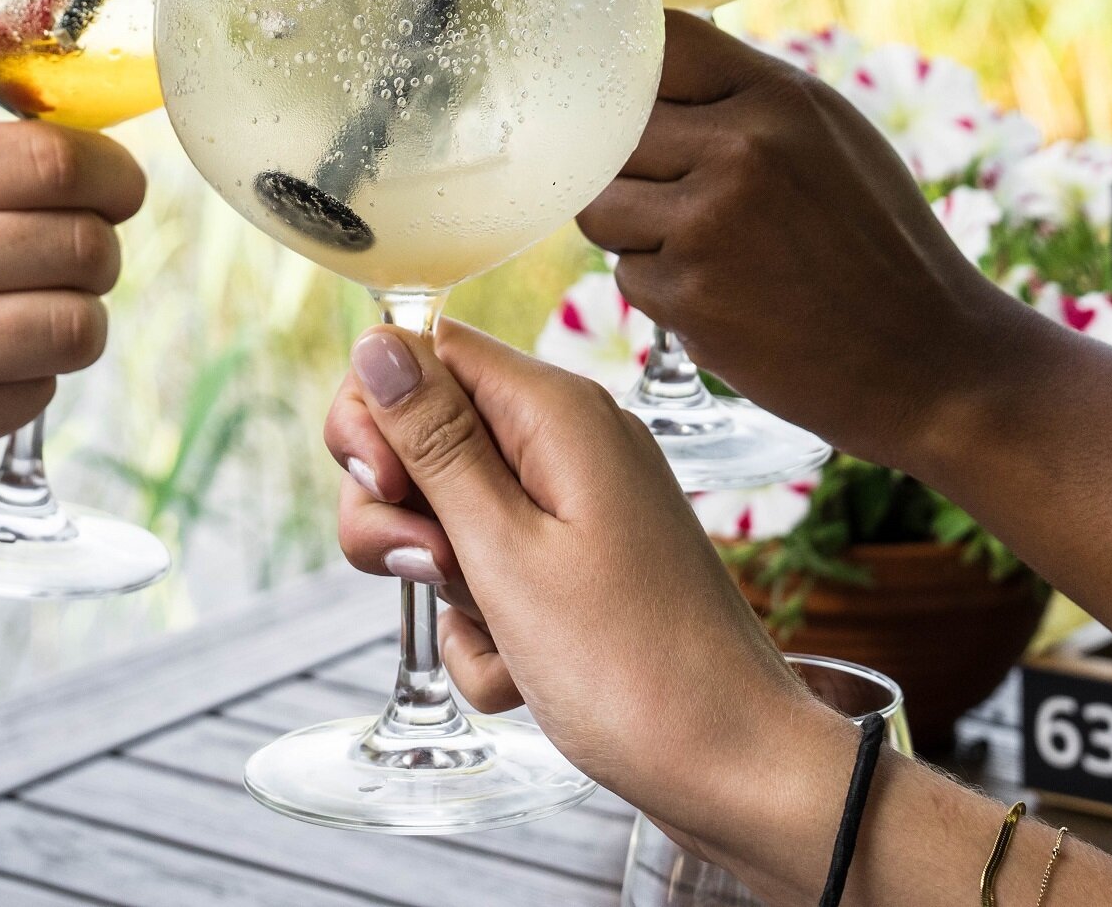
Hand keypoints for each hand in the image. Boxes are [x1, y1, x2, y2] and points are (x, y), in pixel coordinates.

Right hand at [0, 120, 144, 523]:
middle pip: (80, 247)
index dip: (115, 180)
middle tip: (79, 262)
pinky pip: (29, 399)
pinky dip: (30, 382)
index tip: (121, 193)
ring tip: (43, 320)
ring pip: (73, 330)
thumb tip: (82, 171)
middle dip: (101, 255)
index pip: (53, 164)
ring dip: (79, 325)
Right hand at [320, 321, 853, 885]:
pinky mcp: (578, 571)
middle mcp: (568, 445)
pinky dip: (488, 632)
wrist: (734, 771)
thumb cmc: (633, 669)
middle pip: (424, 437)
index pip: (423, 351)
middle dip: (397, 512)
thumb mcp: (506, 551)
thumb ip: (435, 442)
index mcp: (557, 414)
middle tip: (435, 568)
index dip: (379, 413)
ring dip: (446, 587)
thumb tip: (377, 341)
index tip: (388, 488)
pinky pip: (490, 580)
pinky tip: (525, 675)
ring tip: (497, 632)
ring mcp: (575, 511)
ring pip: (447, 518)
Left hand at [576, 11, 1032, 470]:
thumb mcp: (834, 138)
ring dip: (633, 230)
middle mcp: (741, 147)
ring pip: (603, 203)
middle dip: (632, 165)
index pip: (660, 43)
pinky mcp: (689, 296)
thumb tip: (654, 71)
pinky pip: (626, 274)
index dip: (636, 73)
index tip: (635, 100)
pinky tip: (723, 299)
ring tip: (703, 250)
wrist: (932, 361)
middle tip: (680, 200)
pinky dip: (659, 291)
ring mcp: (709, 223)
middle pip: (613, 128)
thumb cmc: (882, 247)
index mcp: (780, 97)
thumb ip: (748, 100)